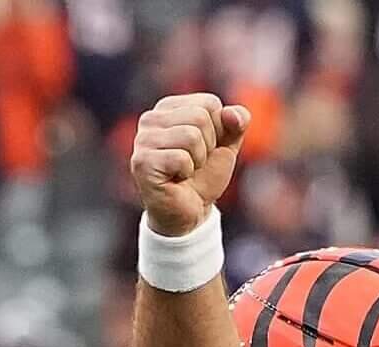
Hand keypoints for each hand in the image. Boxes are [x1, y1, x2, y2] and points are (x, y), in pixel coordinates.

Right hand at [131, 92, 251, 235]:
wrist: (191, 212)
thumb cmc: (204, 176)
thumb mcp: (226, 145)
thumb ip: (236, 124)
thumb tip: (232, 113)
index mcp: (169, 108)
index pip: (210, 103)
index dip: (219, 130)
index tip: (205, 148)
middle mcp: (150, 119)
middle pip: (200, 117)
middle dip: (208, 146)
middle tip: (195, 163)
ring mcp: (143, 140)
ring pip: (191, 136)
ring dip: (199, 160)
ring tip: (186, 171)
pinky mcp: (142, 162)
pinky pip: (181, 158)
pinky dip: (187, 173)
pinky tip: (176, 180)